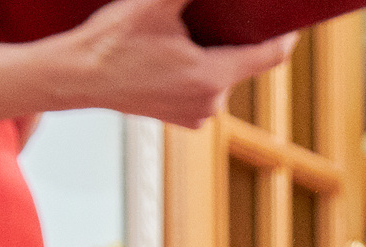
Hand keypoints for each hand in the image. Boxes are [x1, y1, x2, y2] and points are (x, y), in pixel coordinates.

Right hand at [47, 0, 294, 127]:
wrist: (76, 76)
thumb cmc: (111, 42)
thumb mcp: (156, 2)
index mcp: (210, 78)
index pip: (270, 55)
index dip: (284, 31)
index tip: (289, 16)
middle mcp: (209, 103)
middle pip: (244, 62)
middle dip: (240, 36)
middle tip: (229, 11)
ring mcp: (195, 114)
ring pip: (223, 74)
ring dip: (216, 52)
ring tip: (196, 29)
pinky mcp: (181, 117)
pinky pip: (204, 87)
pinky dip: (200, 68)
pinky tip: (180, 50)